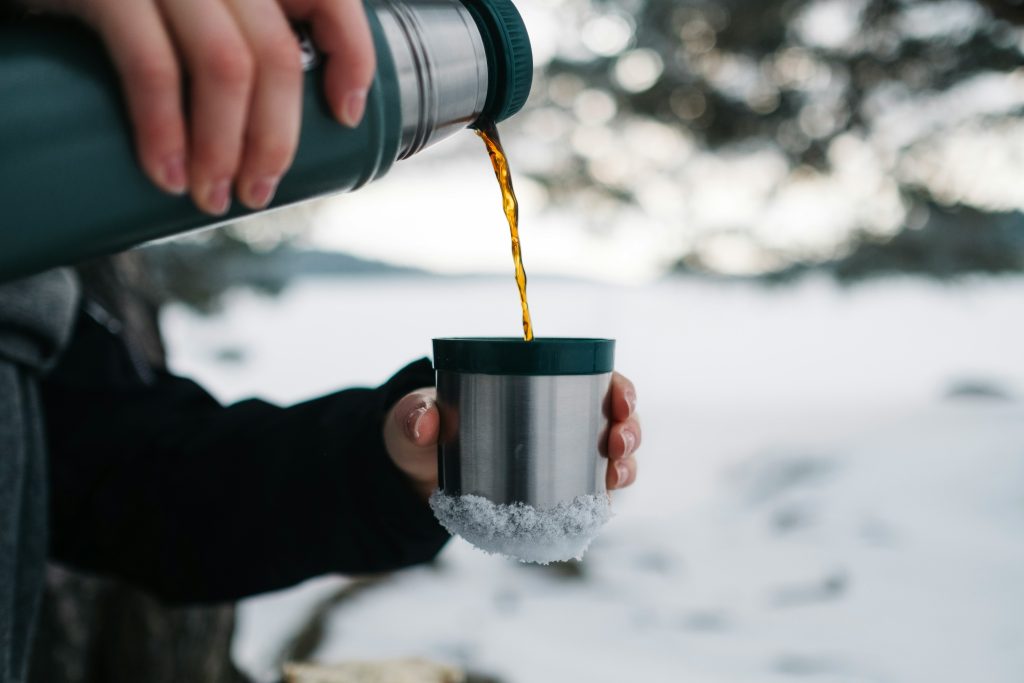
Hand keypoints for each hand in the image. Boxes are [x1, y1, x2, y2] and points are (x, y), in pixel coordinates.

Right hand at [24, 0, 374, 212]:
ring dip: (225, 149)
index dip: (352, 57)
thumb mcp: (185, 7)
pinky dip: (165, 131)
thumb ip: (232, 33)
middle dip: (275, 139)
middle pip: (276, 55)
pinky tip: (167, 174)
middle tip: (258, 190)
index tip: (346, 115)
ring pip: (226, 67)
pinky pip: (151, 66)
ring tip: (213, 197)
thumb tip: (271, 128)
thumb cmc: (112, 1)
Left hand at [382, 373, 641, 500]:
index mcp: (535, 387)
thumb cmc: (420, 433)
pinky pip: (590, 497)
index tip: (620, 398)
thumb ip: (413, 415)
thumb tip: (424, 422)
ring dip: (625, 466)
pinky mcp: (551, 495)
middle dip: (630, 429)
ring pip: (610, 460)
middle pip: (613, 421)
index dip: (619, 388)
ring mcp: (558, 460)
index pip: (594, 379)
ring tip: (616, 475)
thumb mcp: (413, 420)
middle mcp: (557, 421)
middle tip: (618, 441)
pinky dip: (604, 501)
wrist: (414, 477)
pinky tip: (605, 506)